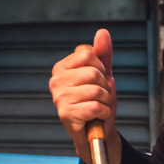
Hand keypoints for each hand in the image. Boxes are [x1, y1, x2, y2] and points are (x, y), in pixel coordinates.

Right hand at [49, 28, 120, 163]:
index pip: (88, 54)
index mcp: (62, 68)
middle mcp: (56, 81)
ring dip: (107, 101)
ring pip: (96, 90)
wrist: (95, 131)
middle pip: (93, 72)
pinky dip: (105, 113)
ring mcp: (59, 97)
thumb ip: (103, 54)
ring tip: (100, 106)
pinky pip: (95, 107)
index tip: (99, 79)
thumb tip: (102, 32)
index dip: (101, 68)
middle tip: (101, 96)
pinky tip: (99, 117)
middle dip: (105, 86)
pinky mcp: (65, 114)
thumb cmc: (97, 101)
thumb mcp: (103, 75)